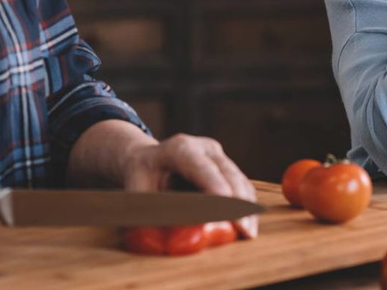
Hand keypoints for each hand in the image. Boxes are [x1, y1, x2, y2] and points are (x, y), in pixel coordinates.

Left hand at [121, 133, 258, 239]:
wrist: (145, 159)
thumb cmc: (140, 178)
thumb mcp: (138, 193)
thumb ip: (153, 213)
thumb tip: (166, 240)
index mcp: (179, 148)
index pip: (202, 168)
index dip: (216, 188)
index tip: (228, 211)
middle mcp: (202, 147)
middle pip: (228, 174)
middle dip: (238, 203)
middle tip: (245, 231)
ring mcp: (217, 154)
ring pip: (239, 179)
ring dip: (246, 207)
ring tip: (249, 232)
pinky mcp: (225, 165)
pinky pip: (241, 184)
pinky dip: (245, 204)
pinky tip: (248, 224)